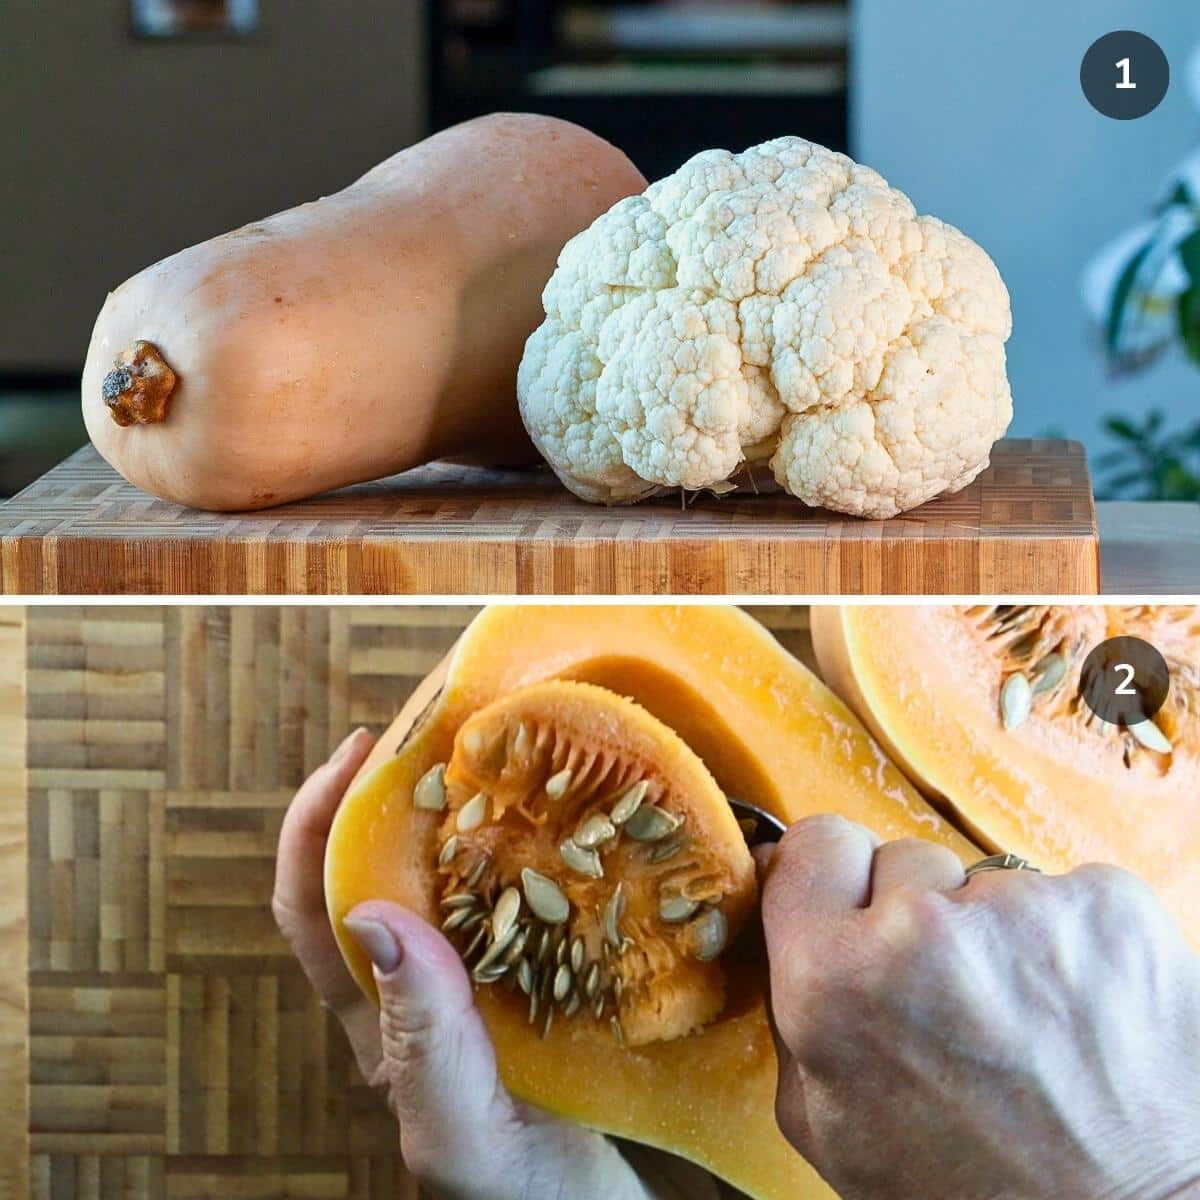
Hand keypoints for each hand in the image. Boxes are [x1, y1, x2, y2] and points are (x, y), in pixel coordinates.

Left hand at [272, 729, 696, 1199]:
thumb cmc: (509, 1187)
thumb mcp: (455, 1122)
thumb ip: (422, 1035)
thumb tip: (376, 916)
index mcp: (377, 1011)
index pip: (312, 902)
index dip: (313, 821)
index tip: (355, 752)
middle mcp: (419, 980)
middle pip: (381, 864)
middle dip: (398, 790)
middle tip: (444, 727)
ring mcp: (477, 972)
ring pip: (455, 872)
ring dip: (469, 809)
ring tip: (509, 756)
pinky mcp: (536, 970)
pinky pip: (524, 894)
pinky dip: (535, 847)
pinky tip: (573, 821)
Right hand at [760, 815, 1199, 1199]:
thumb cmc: (976, 1195)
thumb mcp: (828, 1128)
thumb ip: (789, 1012)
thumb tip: (783, 921)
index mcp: (835, 981)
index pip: (814, 842)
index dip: (833, 874)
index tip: (853, 901)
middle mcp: (923, 930)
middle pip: (903, 858)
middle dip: (917, 912)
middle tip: (951, 996)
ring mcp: (1024, 911)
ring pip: (986, 880)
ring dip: (996, 932)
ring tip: (1025, 1019)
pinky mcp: (1109, 907)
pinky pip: (1065, 891)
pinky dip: (1071, 939)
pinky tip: (1081, 1010)